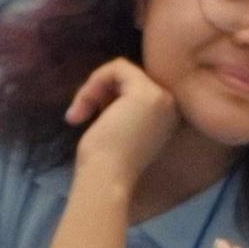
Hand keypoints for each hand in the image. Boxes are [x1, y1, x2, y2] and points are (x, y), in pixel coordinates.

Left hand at [63, 57, 186, 190]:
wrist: (106, 180)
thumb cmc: (106, 164)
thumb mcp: (117, 129)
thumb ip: (120, 109)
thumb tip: (104, 87)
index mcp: (167, 117)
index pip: (134, 89)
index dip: (107, 97)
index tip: (89, 118)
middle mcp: (171, 105)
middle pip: (128, 79)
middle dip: (99, 92)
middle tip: (80, 115)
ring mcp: (161, 97)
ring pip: (121, 71)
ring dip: (93, 89)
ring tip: (78, 114)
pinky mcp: (145, 92)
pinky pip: (116, 67)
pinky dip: (94, 82)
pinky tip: (82, 105)